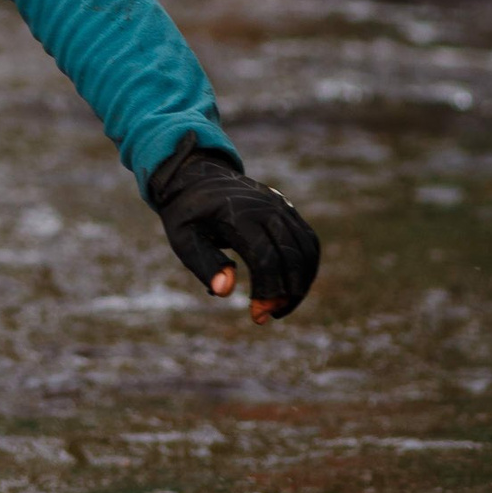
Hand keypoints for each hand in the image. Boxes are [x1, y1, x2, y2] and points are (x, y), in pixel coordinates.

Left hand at [147, 136, 319, 323]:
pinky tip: (290, 287)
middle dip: (287, 293)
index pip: (267, 259)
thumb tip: (225, 292)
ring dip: (302, 283)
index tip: (257, 316)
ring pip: (308, 250)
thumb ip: (205, 264)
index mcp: (240, 216)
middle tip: (270, 315)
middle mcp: (267, 209)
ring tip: (282, 307)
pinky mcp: (288, 209)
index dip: (267, 291)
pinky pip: (308, 241)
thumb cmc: (187, 213)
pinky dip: (306, 267)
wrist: (196, 176)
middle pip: (293, 257)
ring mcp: (281, 207)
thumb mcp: (183, 239)